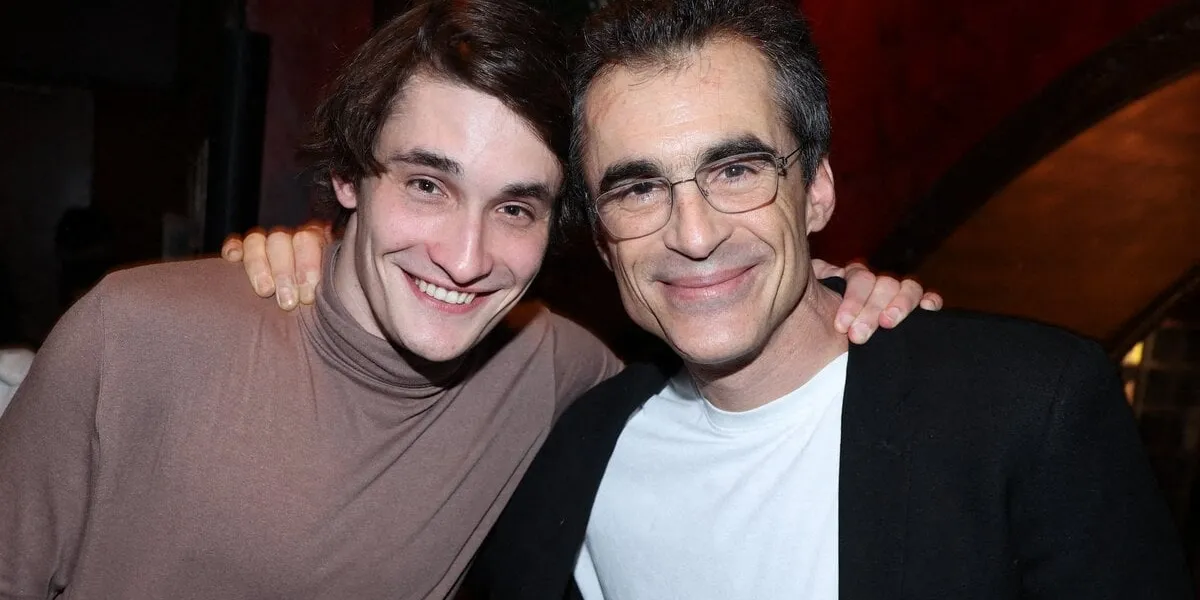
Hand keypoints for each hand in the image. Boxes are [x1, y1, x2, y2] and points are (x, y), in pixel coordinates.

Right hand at [221, 221, 331, 310]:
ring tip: (265, 292)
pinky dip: (233, 248)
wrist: (304, 302)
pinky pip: (235, 242)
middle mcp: (289, 236)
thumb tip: (337, 288)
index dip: (307, 267)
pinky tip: (233, 260)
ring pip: (256, 240)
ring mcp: (265, 241)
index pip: (308, 240)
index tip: (308, 296)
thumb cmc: (323, 295)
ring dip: (259, 267)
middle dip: (284, 273)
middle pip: (281, 240)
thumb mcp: (334, 285)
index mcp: (315, 238)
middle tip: (288, 302)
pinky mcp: (242, 250)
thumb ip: (334, 281)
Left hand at [812, 259, 943, 343]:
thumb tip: (814, 266)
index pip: (860, 276)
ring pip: (909, 287)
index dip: (853, 300)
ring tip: (887, 324)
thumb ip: (814, 280)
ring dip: (899, 305)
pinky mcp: (918, 313)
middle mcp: (878, 284)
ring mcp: (899, 296)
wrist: (825, 352)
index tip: (841, 325)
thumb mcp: (811, 300)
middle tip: (858, 335)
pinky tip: (927, 309)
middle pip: (884, 284)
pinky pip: (930, 298)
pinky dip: (931, 301)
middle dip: (870, 311)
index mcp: (854, 278)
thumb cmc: (819, 325)